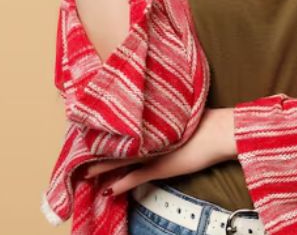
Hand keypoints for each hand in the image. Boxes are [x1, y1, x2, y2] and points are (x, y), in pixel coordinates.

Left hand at [84, 108, 236, 196]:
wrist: (219, 130)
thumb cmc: (204, 120)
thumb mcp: (181, 112)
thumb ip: (165, 112)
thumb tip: (154, 104)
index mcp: (150, 121)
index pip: (121, 128)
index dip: (104, 131)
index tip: (88, 131)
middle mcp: (148, 135)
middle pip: (116, 143)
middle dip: (96, 149)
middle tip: (76, 153)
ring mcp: (153, 152)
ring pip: (120, 160)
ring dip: (102, 167)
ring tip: (84, 172)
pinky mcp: (161, 166)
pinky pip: (136, 177)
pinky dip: (122, 184)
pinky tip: (108, 191)